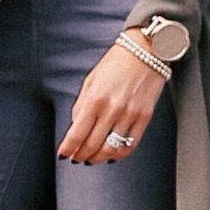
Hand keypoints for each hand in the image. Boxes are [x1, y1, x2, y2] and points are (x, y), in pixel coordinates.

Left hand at [59, 37, 166, 164]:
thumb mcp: (91, 80)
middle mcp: (112, 109)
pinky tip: (112, 155)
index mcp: (95, 99)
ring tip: (92, 159)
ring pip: (111, 149)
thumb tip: (75, 127)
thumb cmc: (116, 63)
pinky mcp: (144, 117)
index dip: (68, 149)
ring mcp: (130, 114)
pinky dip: (119, 155)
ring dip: (98, 158)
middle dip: (81, 156)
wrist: (146, 51)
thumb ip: (81, 105)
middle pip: (92, 145)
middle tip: (76, 158)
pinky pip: (131, 144)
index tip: (63, 154)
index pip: (77, 134)